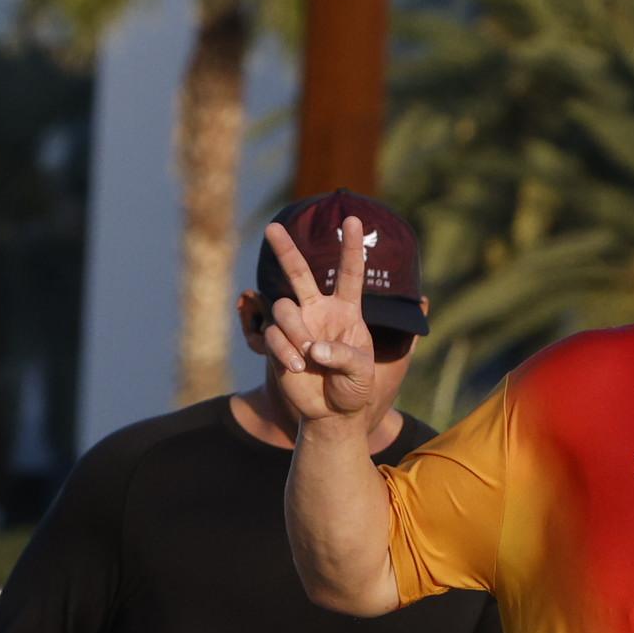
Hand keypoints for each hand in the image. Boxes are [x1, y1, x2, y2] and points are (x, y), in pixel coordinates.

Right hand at [255, 223, 390, 428]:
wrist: (333, 413)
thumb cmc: (354, 388)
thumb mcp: (361, 373)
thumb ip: (343, 357)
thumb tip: (313, 349)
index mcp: (346, 311)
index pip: (349, 273)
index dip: (352, 247)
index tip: (356, 219)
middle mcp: (319, 312)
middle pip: (300, 273)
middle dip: (285, 249)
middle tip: (272, 227)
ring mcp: (297, 326)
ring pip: (283, 308)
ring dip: (294, 332)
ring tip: (307, 358)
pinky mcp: (279, 343)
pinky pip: (273, 335)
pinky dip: (283, 351)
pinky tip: (296, 368)